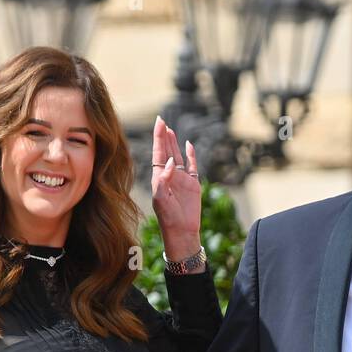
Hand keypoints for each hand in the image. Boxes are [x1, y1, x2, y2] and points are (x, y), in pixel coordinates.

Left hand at [151, 115, 200, 259]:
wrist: (181, 231)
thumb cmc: (168, 218)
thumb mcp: (161, 199)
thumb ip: (164, 180)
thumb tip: (171, 162)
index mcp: (159, 177)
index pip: (158, 153)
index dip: (159, 137)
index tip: (159, 122)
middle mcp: (169, 176)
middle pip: (166, 151)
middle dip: (164, 136)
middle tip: (162, 120)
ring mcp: (181, 179)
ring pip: (178, 156)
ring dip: (174, 143)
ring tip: (170, 130)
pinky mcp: (193, 185)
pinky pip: (192, 166)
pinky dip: (191, 155)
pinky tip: (188, 145)